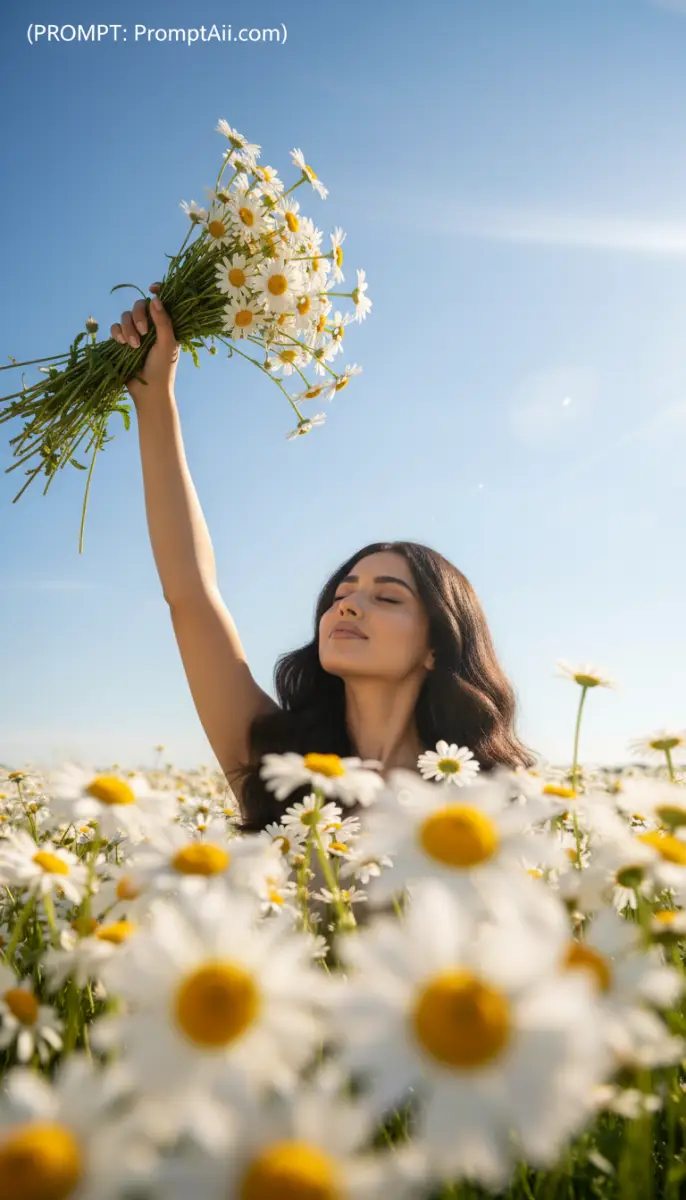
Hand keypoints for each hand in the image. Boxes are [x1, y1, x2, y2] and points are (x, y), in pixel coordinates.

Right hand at [110, 283, 179, 405]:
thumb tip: (155, 297)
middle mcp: (150, 326)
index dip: (158, 291)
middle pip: (139, 306)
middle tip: (143, 332)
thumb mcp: (167, 344)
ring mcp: (135, 333)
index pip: (161, 301)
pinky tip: (122, 344)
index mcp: (165, 325)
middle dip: (138, 316)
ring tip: (133, 346)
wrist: (149, 391)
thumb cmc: (163, 369)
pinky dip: (117, 333)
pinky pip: (115, 328)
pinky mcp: (122, 342)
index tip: (152, 288)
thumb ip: (163, 321)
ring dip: (127, 328)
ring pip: (125, 316)